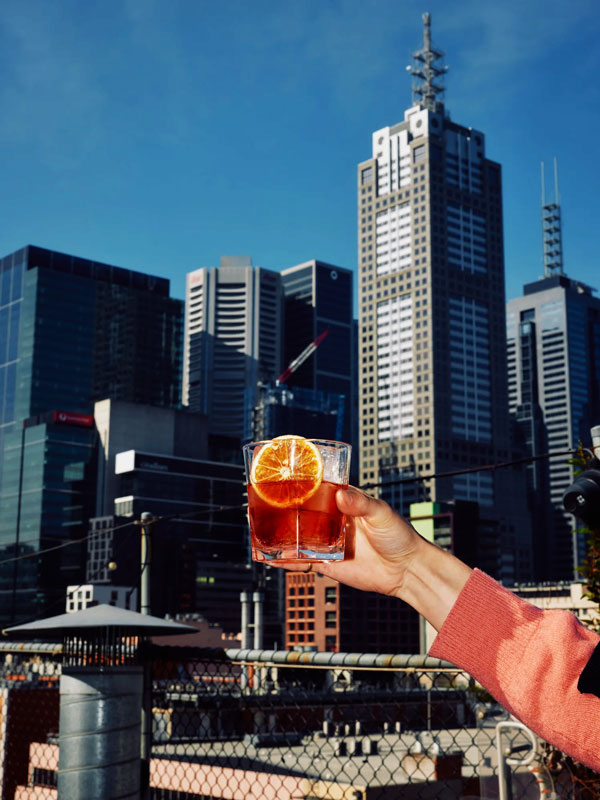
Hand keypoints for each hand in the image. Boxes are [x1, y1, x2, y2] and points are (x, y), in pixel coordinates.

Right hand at [277, 486, 471, 631]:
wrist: (406, 570)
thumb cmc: (398, 535)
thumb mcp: (380, 513)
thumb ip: (361, 504)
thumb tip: (341, 495)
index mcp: (342, 502)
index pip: (316, 490)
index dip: (298, 485)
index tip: (278, 477)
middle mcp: (331, 520)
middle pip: (300, 512)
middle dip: (280, 508)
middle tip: (259, 503)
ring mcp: (326, 542)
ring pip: (296, 536)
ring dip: (277, 533)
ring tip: (256, 527)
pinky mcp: (326, 564)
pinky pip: (301, 561)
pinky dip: (284, 560)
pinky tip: (267, 557)